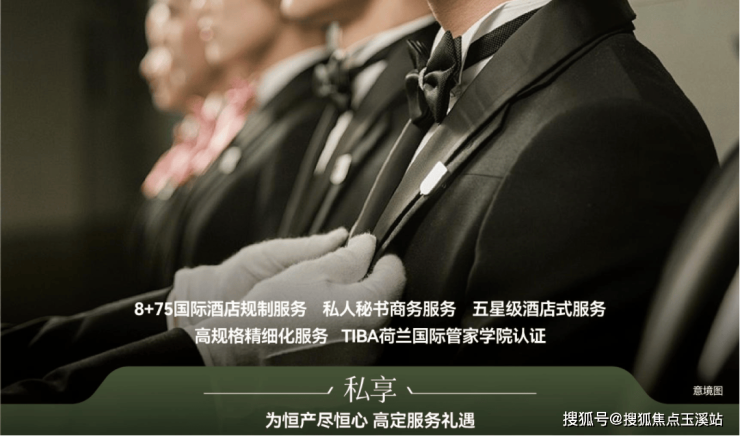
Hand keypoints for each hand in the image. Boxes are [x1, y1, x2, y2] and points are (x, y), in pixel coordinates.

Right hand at [183, 234, 405, 365]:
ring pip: (373, 328)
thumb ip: (350, 256)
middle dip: (369, 286)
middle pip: (387, 303)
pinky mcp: (346, 378)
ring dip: (358, 313)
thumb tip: (368, 245)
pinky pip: (357, 350)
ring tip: (323, 306)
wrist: (243, 355)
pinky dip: (346, 337)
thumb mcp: (313, 270)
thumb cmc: (277, 309)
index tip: (366, 255)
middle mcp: (375, 342)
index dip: (381, 259)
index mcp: (372, 309)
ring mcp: (362, 364)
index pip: (396, 275)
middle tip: (338, 279)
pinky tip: (319, 331)